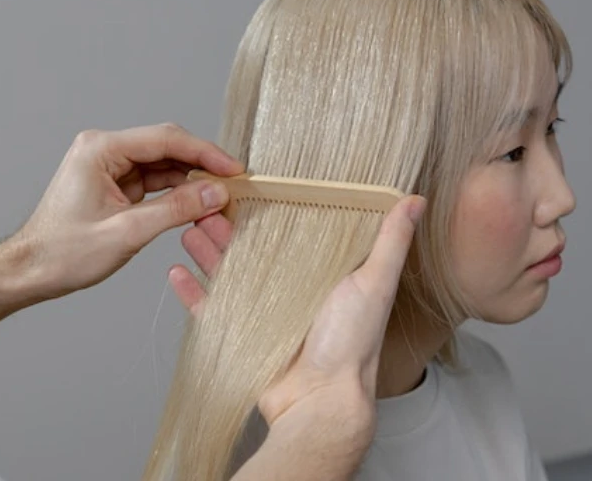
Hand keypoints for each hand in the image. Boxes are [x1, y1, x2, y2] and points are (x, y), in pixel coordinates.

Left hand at [16, 123, 243, 300]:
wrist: (30, 271)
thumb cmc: (63, 253)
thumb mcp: (126, 233)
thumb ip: (174, 209)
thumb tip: (215, 193)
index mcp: (100, 149)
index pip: (166, 139)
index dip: (206, 153)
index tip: (234, 169)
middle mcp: (103, 149)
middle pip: (166, 147)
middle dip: (202, 165)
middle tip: (234, 185)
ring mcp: (108, 165)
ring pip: (163, 164)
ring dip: (191, 180)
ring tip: (220, 198)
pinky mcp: (113, 183)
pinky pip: (153, 180)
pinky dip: (175, 192)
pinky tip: (197, 203)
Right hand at [170, 196, 425, 466]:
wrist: (320, 401)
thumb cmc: (351, 346)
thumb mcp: (374, 283)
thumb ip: (391, 242)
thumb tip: (414, 202)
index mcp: (319, 276)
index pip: (289, 233)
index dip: (267, 211)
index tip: (248, 189)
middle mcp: (290, 292)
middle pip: (251, 251)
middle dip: (228, 228)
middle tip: (207, 206)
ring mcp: (263, 315)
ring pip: (227, 275)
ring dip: (207, 252)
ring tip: (189, 229)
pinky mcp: (241, 338)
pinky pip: (209, 310)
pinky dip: (192, 292)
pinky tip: (177, 272)